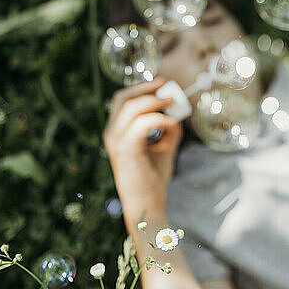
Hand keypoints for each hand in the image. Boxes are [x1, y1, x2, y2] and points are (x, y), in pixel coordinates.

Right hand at [103, 79, 182, 214]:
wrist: (146, 203)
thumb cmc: (153, 177)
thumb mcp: (163, 146)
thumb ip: (168, 128)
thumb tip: (177, 113)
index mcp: (116, 132)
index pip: (122, 100)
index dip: (141, 88)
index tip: (162, 84)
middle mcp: (111, 134)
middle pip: (122, 98)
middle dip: (146, 89)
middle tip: (167, 89)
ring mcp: (116, 141)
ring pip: (130, 107)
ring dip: (154, 101)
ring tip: (172, 104)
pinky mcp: (125, 149)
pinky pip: (141, 123)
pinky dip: (158, 119)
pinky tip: (169, 124)